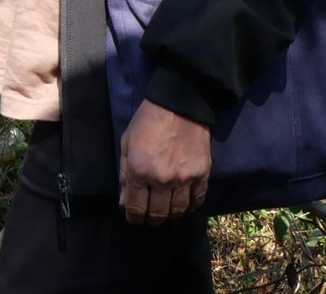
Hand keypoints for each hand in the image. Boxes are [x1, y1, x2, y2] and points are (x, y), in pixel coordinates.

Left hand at [118, 98, 210, 225]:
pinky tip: (185, 205)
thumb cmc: (146, 121)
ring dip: (171, 215)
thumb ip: (124, 174)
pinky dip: (191, 206)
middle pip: (158, 213)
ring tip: (166, 213)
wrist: (179, 105)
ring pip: (178, 211)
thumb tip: (124, 202)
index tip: (134, 219)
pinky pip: (197, 200)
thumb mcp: (126, 143)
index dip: (134, 218)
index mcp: (139, 171)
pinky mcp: (202, 175)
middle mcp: (161, 180)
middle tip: (150, 218)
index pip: (136, 207)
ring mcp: (184, 179)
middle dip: (151, 219)